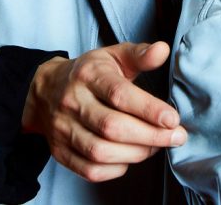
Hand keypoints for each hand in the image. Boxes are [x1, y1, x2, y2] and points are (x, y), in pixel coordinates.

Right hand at [21, 41, 184, 181]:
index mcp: (89, 75)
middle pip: (111, 127)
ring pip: (100, 151)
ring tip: (156, 146)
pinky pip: (89, 170)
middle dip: (150, 136)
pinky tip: (130, 158)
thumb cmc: (89, 73)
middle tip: (175, 137)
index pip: (119, 94)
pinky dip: (115, 169)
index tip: (173, 119)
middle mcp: (73, 102)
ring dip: (136, 153)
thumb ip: (140, 54)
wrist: (45, 90)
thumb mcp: (113, 55)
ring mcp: (63, 129)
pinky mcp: (60, 151)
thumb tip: (162, 50)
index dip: (149, 109)